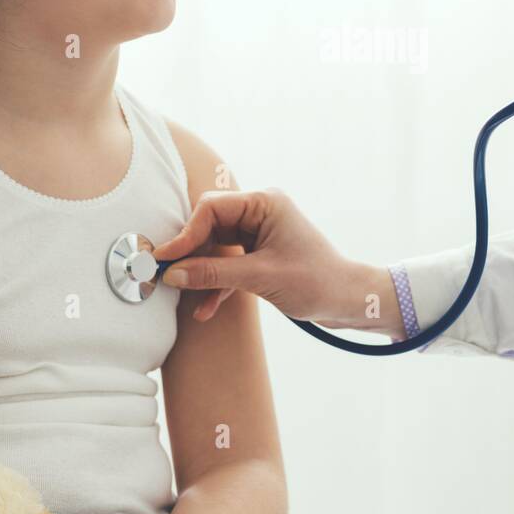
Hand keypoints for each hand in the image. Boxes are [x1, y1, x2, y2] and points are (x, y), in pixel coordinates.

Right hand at [150, 188, 393, 331]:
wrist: (349, 301)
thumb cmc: (316, 281)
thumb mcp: (261, 277)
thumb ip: (215, 272)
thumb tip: (173, 272)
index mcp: (264, 203)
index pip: (211, 208)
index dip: (185, 234)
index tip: (164, 258)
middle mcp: (260, 212)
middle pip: (209, 225)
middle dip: (190, 252)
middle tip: (166, 276)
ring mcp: (260, 233)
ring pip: (216, 247)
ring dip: (202, 272)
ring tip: (183, 295)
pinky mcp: (260, 254)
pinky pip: (229, 264)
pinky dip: (217, 284)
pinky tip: (206, 309)